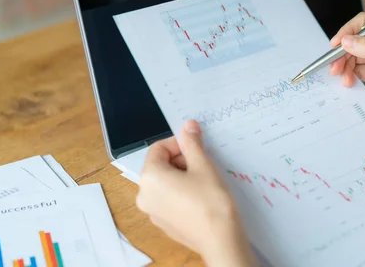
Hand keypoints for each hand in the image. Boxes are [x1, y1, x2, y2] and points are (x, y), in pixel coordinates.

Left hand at [136, 120, 256, 266]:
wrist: (220, 239)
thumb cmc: (211, 201)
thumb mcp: (203, 165)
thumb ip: (192, 143)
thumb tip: (187, 126)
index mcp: (150, 177)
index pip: (158, 148)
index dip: (178, 143)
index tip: (196, 146)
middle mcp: (144, 195)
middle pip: (160, 166)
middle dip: (181, 160)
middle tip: (203, 163)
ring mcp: (153, 212)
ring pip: (165, 183)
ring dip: (182, 176)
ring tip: (204, 180)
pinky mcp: (164, 223)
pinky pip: (169, 199)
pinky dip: (182, 192)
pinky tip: (201, 196)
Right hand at [329, 12, 364, 122]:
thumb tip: (347, 40)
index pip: (364, 23)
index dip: (348, 32)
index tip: (336, 44)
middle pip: (357, 42)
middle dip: (344, 53)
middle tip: (334, 66)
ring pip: (356, 57)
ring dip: (346, 66)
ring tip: (341, 77)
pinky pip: (361, 70)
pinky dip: (352, 75)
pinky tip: (349, 81)